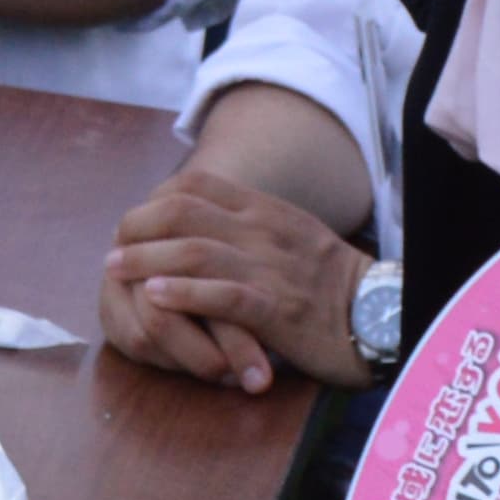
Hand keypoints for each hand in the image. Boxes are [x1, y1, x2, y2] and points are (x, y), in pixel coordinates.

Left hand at [100, 166, 366, 393]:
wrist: (386, 314)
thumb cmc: (332, 283)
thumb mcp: (291, 236)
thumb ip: (249, 224)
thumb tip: (198, 224)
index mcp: (266, 210)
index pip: (196, 185)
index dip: (154, 199)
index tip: (133, 221)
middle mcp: (264, 231)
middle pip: (183, 213)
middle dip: (138, 228)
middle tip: (113, 249)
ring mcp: (272, 269)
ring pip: (194, 252)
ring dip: (146, 260)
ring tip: (116, 270)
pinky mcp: (280, 310)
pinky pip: (224, 295)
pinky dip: (184, 295)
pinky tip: (154, 296)